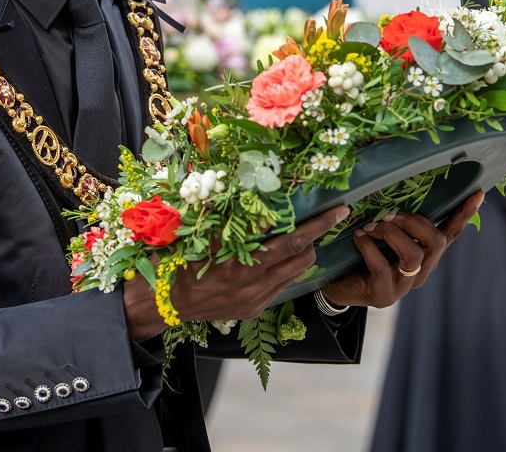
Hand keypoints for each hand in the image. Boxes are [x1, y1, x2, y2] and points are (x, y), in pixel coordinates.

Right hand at [124, 205, 348, 340]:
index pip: (289, 237)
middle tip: (331, 218)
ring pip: (297, 271)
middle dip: (317, 235)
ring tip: (304, 238)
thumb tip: (259, 196)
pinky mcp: (255, 309)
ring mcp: (256, 297)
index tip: (337, 210)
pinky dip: (286, 270)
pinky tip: (280, 260)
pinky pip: (283, 286)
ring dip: (304, 253)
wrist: (168, 301)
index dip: (316, 223)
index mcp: (239, 258)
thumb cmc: (184, 258)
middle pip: (300, 255)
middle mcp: (252, 280)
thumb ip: (234, 219)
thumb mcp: (206, 233)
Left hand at [319, 191, 485, 309]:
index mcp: (425, 255)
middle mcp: (421, 271)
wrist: (337, 286)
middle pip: (436, 242)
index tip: (478, 193)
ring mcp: (404, 285)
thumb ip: (397, 221)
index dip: (463, 215)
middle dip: (414, 222)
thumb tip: (397, 190)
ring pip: (414, 255)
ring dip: (391, 234)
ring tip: (370, 227)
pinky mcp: (384, 294)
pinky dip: (368, 247)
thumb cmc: (361, 255)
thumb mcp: (382, 235)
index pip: (450, 234)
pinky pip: (382, 266)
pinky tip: (358, 238)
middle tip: (388, 214)